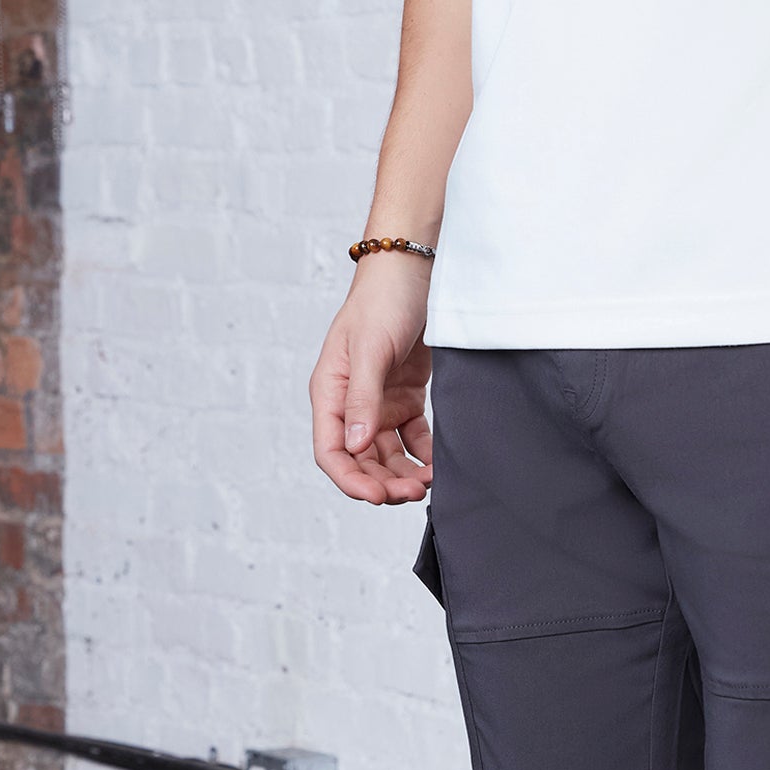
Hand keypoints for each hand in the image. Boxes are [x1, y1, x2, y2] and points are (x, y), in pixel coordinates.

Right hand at [310, 254, 433, 505]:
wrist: (415, 272)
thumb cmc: (382, 302)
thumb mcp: (370, 348)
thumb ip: (362, 399)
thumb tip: (355, 446)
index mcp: (329, 392)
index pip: (330, 451)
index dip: (350, 480)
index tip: (377, 497)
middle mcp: (351, 403)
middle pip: (360, 459)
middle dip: (383, 482)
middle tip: (413, 494)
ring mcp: (379, 402)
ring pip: (387, 454)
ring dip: (404, 474)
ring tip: (428, 484)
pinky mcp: (406, 398)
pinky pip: (413, 438)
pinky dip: (424, 455)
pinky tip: (439, 465)